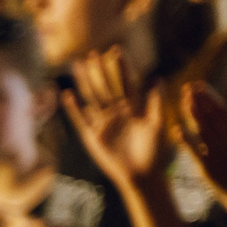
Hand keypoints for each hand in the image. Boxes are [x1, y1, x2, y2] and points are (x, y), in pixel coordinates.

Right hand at [65, 48, 168, 183]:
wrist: (141, 176)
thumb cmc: (154, 152)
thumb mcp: (158, 125)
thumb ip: (156, 103)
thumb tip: (159, 78)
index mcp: (134, 109)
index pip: (127, 83)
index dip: (122, 68)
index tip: (117, 51)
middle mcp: (117, 113)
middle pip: (106, 87)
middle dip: (99, 71)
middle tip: (93, 54)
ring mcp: (104, 124)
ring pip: (92, 98)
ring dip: (84, 83)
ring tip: (77, 67)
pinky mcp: (93, 137)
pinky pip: (81, 120)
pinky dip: (74, 108)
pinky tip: (67, 95)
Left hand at [175, 83, 226, 202]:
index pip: (221, 108)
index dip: (209, 95)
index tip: (198, 84)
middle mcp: (226, 139)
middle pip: (211, 116)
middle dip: (200, 100)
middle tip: (187, 87)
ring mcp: (217, 152)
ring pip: (204, 130)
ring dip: (193, 115)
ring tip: (183, 101)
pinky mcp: (208, 166)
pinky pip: (196, 152)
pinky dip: (187, 141)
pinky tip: (176, 130)